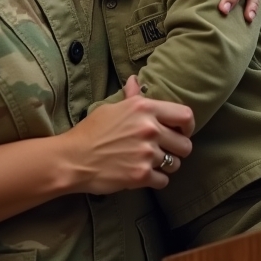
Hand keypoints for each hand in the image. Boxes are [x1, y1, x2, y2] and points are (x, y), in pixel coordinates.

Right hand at [63, 77, 193, 193]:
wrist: (73, 159)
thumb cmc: (91, 131)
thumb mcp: (112, 108)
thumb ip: (132, 97)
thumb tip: (135, 80)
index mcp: (145, 109)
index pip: (186, 116)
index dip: (188, 126)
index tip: (181, 132)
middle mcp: (150, 129)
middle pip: (185, 144)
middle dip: (178, 150)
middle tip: (165, 151)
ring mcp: (146, 153)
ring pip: (175, 164)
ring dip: (166, 165)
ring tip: (150, 162)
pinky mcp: (141, 175)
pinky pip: (163, 180)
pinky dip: (155, 180)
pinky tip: (142, 174)